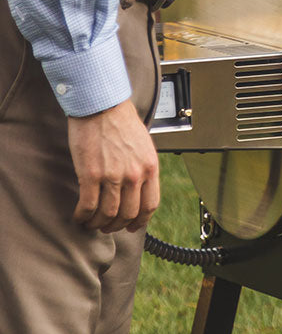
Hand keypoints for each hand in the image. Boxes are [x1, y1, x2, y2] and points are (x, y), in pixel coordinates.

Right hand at [67, 99, 159, 233]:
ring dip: (97, 223)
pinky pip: (88, 206)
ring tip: (90, 223)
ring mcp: (113, 175)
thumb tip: (137, 190)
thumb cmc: (121, 123)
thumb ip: (142, 168)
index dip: (140, 221)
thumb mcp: (143, 146)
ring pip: (107, 214)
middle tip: (106, 226)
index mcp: (150, 166)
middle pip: (128, 214)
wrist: (102, 106)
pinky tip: (79, 216)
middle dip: (116, 225)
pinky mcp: (91, 174)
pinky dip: (83, 216)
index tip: (131, 227)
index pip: (150, 205)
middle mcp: (135, 174)